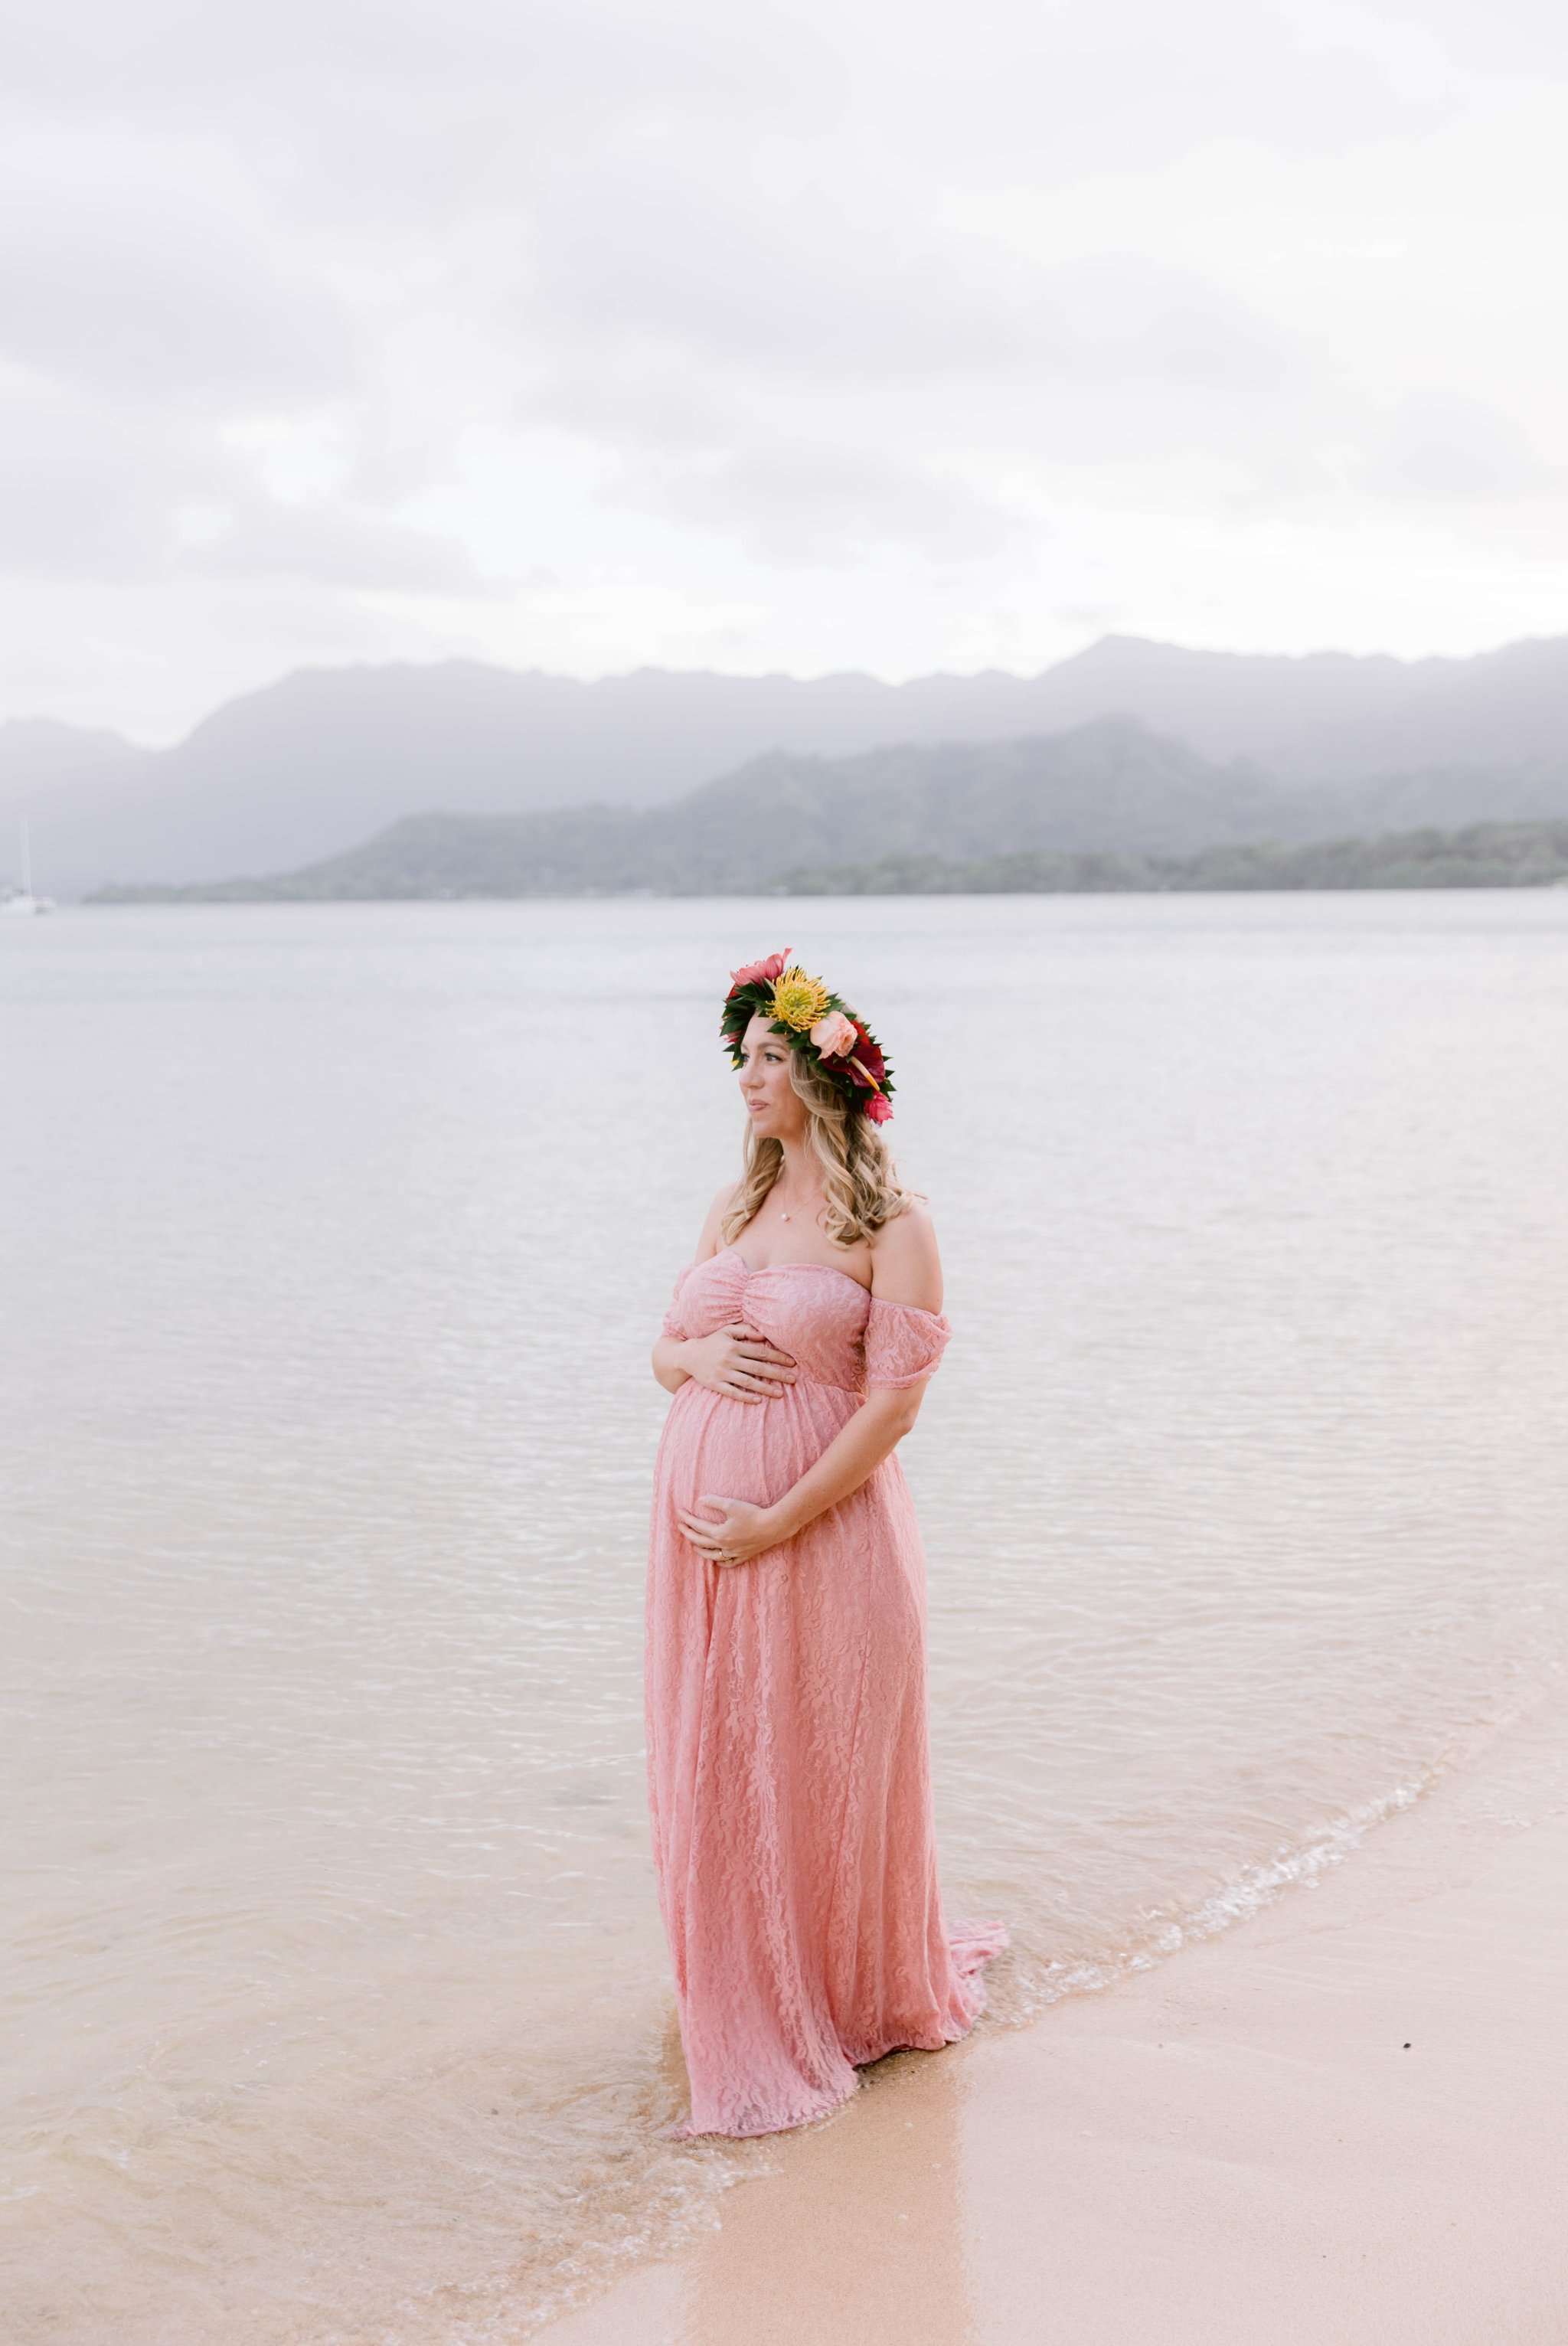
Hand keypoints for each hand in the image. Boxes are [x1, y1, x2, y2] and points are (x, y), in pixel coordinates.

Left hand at [678, 1493, 779, 1567]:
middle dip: (688, 1533)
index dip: (686, 1518)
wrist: (774, 1526)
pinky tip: (717, 1560)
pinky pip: (728, 1563)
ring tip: (694, 1545)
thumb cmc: (753, 1514)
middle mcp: (724, 1546)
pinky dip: (720, 1562)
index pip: (697, 1526)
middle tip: (680, 1526)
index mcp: (719, 1533)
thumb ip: (714, 1502)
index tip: (679, 1511)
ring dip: (700, 1550)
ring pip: (711, 1555)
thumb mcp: (732, 1504)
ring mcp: (733, 1553)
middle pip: (700, 1541)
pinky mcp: (744, 1556)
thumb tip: (699, 1501)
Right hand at [680, 1321, 796, 1403]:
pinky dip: (746, 1397)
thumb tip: (764, 1335)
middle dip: (777, 1374)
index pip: (761, 1352)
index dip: (778, 1357)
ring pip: (748, 1382)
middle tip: (793, 1379)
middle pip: (758, 1368)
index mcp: (734, 1346)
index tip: (792, 1363)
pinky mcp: (715, 1385)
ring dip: (765, 1388)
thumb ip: (746, 1330)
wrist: (688, 1355)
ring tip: (781, 1393)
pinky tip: (759, 1400)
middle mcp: (729, 1359)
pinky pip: (733, 1392)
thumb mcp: (727, 1331)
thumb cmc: (713, 1342)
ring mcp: (722, 1373)